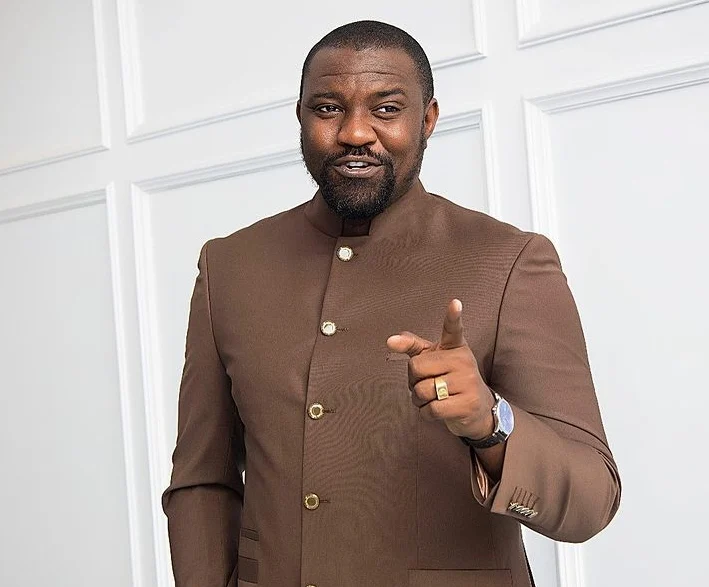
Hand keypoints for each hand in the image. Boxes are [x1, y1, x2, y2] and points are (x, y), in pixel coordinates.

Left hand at [386, 299, 495, 439]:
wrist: (479, 408)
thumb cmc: (450, 379)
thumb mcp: (434, 359)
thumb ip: (413, 346)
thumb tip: (390, 340)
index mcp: (455, 347)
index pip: (453, 329)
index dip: (453, 316)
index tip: (455, 303)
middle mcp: (463, 360)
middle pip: (416, 368)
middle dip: (413, 381)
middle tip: (427, 383)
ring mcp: (467, 382)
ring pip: (422, 391)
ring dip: (418, 399)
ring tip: (432, 398)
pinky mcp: (468, 404)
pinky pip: (432, 409)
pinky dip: (426, 412)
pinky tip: (437, 409)